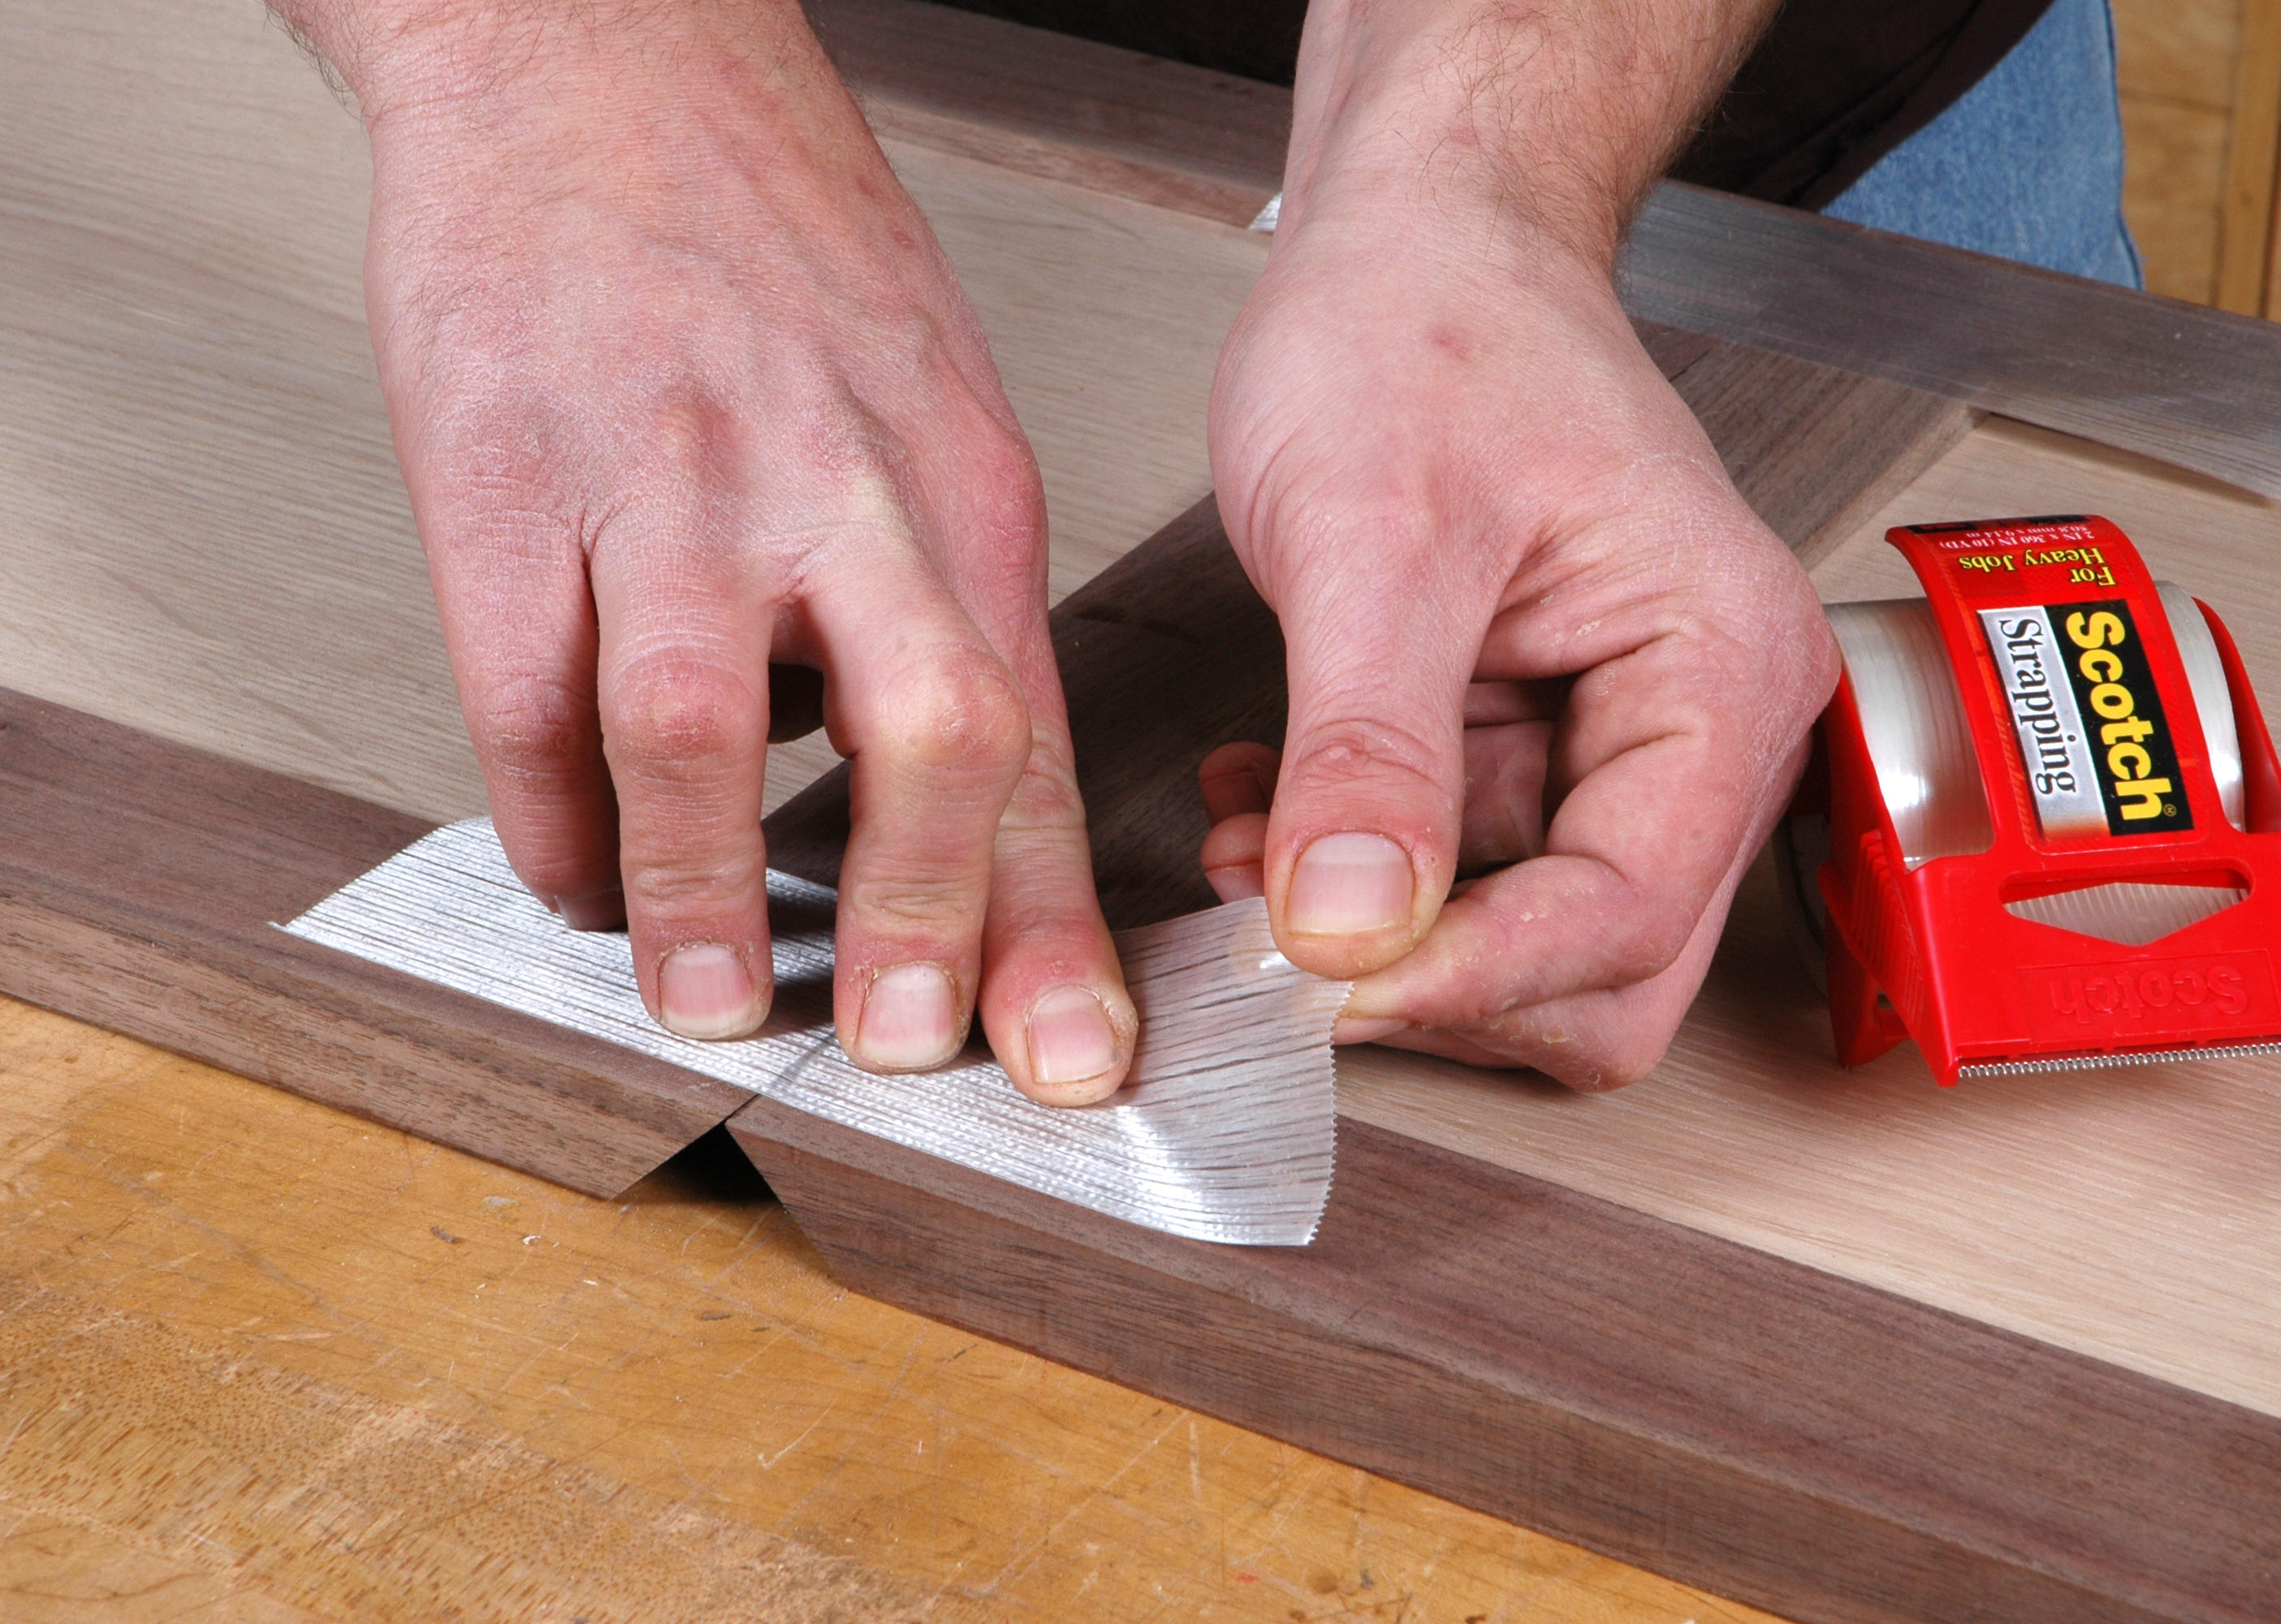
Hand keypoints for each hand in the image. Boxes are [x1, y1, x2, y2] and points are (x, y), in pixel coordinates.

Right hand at [318, 0, 1135, 1098]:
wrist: (603, 58)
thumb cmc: (773, 248)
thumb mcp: (928, 413)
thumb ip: (938, 609)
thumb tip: (924, 813)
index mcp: (961, 490)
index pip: (1037, 735)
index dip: (1057, 918)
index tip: (1071, 1054)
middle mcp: (839, 489)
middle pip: (932, 722)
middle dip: (937, 913)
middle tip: (917, 1050)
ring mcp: (668, 481)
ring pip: (701, 722)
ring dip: (704, 892)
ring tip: (710, 1002)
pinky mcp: (505, 472)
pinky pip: (525, 688)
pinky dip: (552, 816)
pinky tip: (574, 875)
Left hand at [1201, 200, 1837, 1087]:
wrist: (1413, 246)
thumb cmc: (1433, 324)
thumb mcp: (1377, 536)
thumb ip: (1370, 748)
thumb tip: (1351, 927)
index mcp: (1720, 671)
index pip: (1625, 912)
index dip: (1471, 975)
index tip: (1323, 984)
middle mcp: (1696, 732)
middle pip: (1604, 971)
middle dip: (1440, 982)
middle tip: (1284, 949)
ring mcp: (1614, 750)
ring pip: (1518, 948)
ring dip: (1377, 935)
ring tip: (1251, 852)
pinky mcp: (1530, 752)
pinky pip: (1453, 884)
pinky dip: (1353, 881)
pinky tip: (1267, 810)